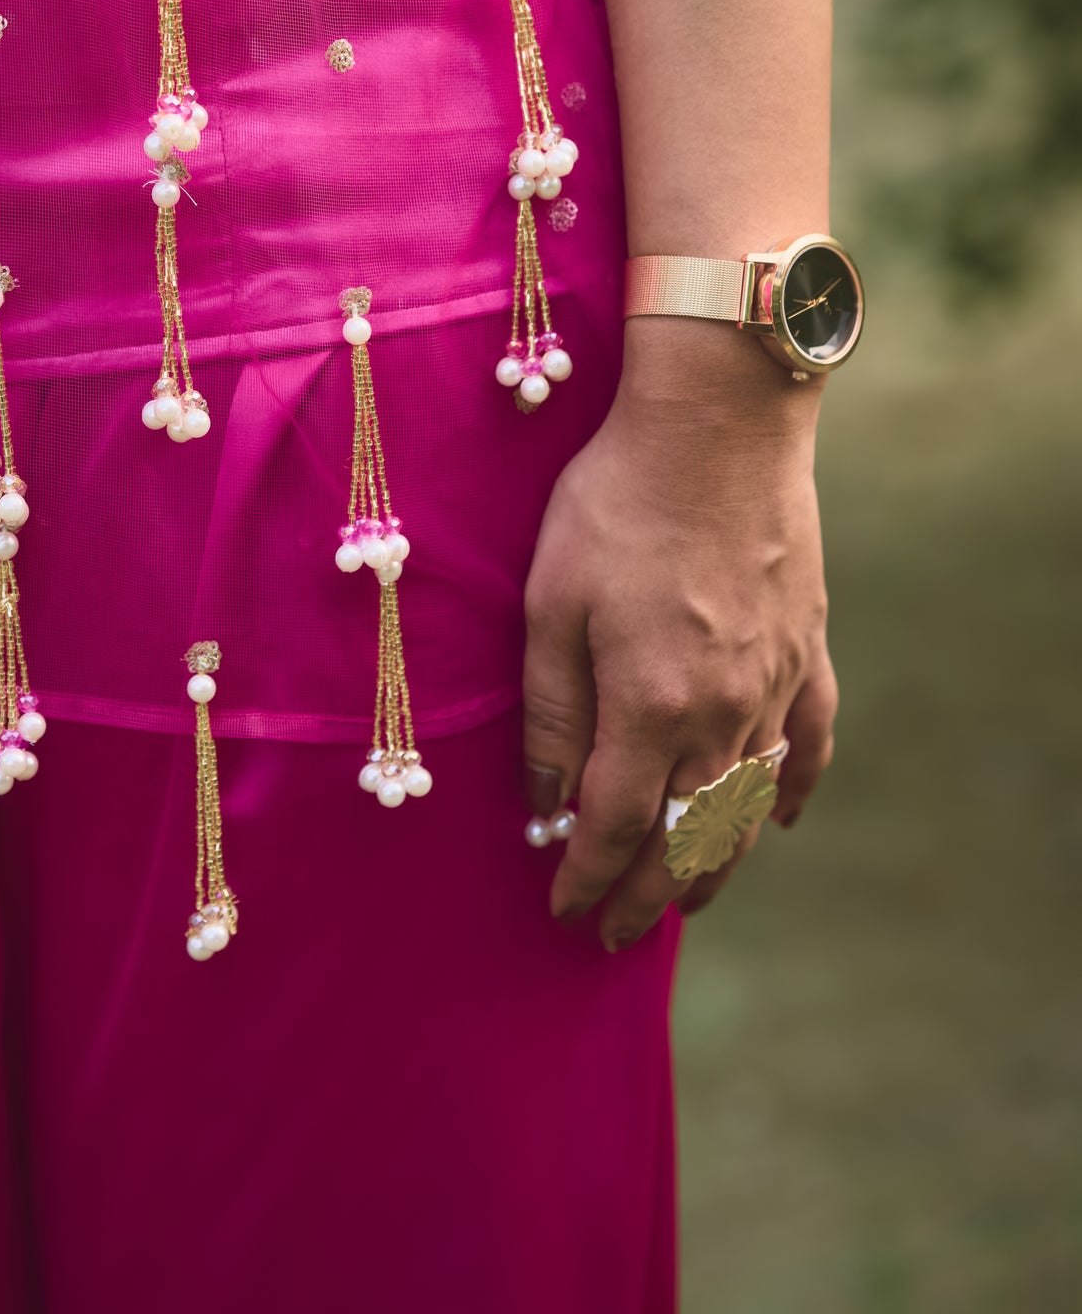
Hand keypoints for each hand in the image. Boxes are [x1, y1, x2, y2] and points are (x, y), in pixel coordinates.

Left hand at [522, 318, 837, 947]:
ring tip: (686, 896)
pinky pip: (811, 741)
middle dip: (648, 893)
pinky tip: (781, 818)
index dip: (586, 878)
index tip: (563, 912)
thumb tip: (544, 803)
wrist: (720, 422)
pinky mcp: (810, 647)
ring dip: (717, 860)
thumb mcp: (551, 602)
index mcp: (650, 707)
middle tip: (617, 933)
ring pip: (751, 804)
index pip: (614, 826)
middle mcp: (724, 714)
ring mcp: (777, 684)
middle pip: (688, 834)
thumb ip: (551, 712)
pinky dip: (795, 789)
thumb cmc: (615, 501)